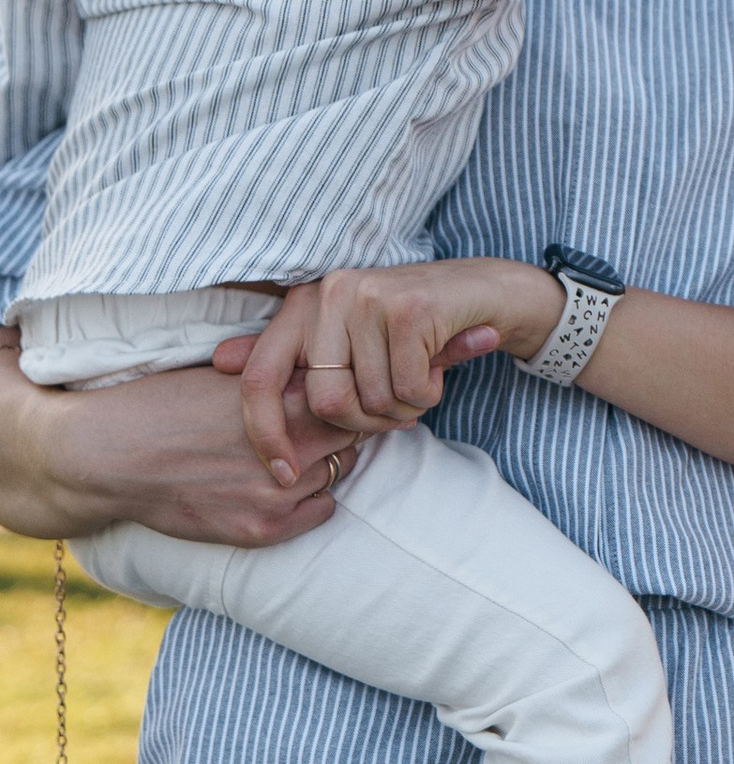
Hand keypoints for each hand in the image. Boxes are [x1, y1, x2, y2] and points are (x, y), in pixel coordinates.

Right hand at [0, 325, 344, 549]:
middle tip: (325, 421)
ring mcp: (277, 494)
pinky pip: (323, 511)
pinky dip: (315, 498)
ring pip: (340, 472)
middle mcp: (290, 449)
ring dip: (327, 461)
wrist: (111, 457)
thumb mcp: (227, 374)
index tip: (340, 390)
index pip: (348, 393)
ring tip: (301, 451)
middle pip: (352, 434)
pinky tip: (291, 484)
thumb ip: (281, 373)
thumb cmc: (164, 404)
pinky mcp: (261, 530)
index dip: (344, 390)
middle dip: (342, 425)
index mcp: (282, 401)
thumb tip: (325, 367)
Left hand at [213, 262, 539, 478]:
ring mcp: (369, 296)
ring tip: (420, 381)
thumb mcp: (346, 338)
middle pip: (323, 403)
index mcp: (304, 302)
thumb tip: (219, 362)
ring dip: (403, 410)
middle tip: (392, 411)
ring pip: (371, 399)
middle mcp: (329, 292)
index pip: (259, 379)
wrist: (484, 289)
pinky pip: (410, 389)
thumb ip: (291, 352)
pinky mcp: (409, 308)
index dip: (265, 433)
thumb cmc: (409, 325)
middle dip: (363, 423)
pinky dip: (428, 394)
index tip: (284, 474)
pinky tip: (438, 369)